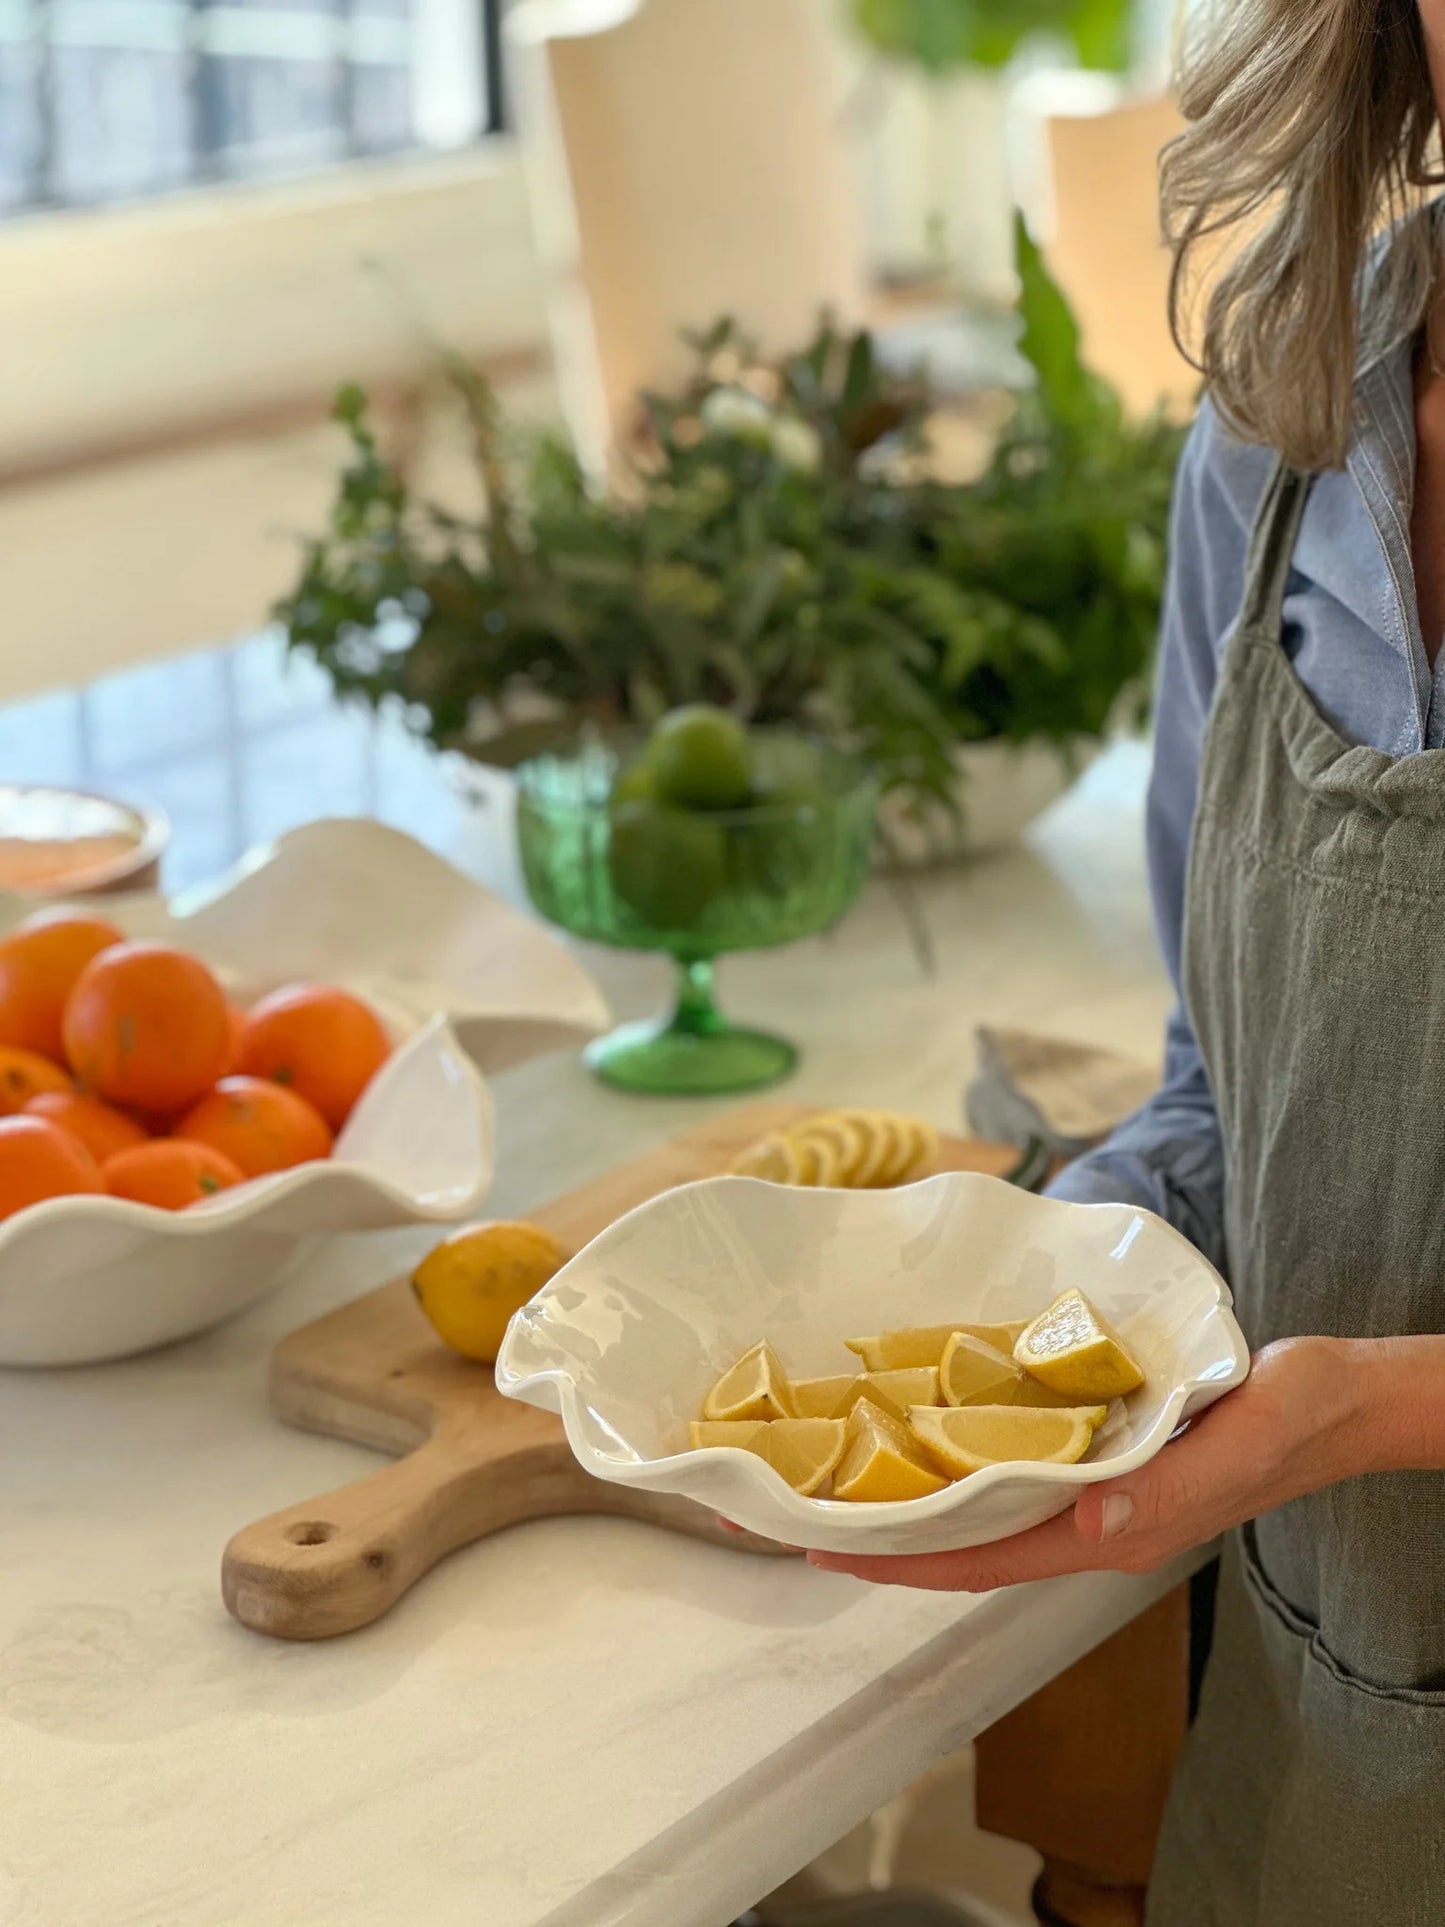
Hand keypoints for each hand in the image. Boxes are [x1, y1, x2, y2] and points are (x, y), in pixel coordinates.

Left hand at [804, 1336, 1366, 1592]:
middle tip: (787, 1505)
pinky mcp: (1103, 1451)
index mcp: (1114, 1534)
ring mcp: (1095, 1491)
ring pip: (980, 1504)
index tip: (820, 1543)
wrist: (1342, 1397)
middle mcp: (1091, 1521)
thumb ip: (1172, 1489)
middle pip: (965, 1541)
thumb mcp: (1244, 1441)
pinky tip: (913, 1420)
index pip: (983, 1560)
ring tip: (826, 1467)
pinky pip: (1012, 1463)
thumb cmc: (1296, 1416)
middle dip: (879, 1531)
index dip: (899, 1557)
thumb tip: (1089, 1526)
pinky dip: (954, 1449)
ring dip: (906, 1491)